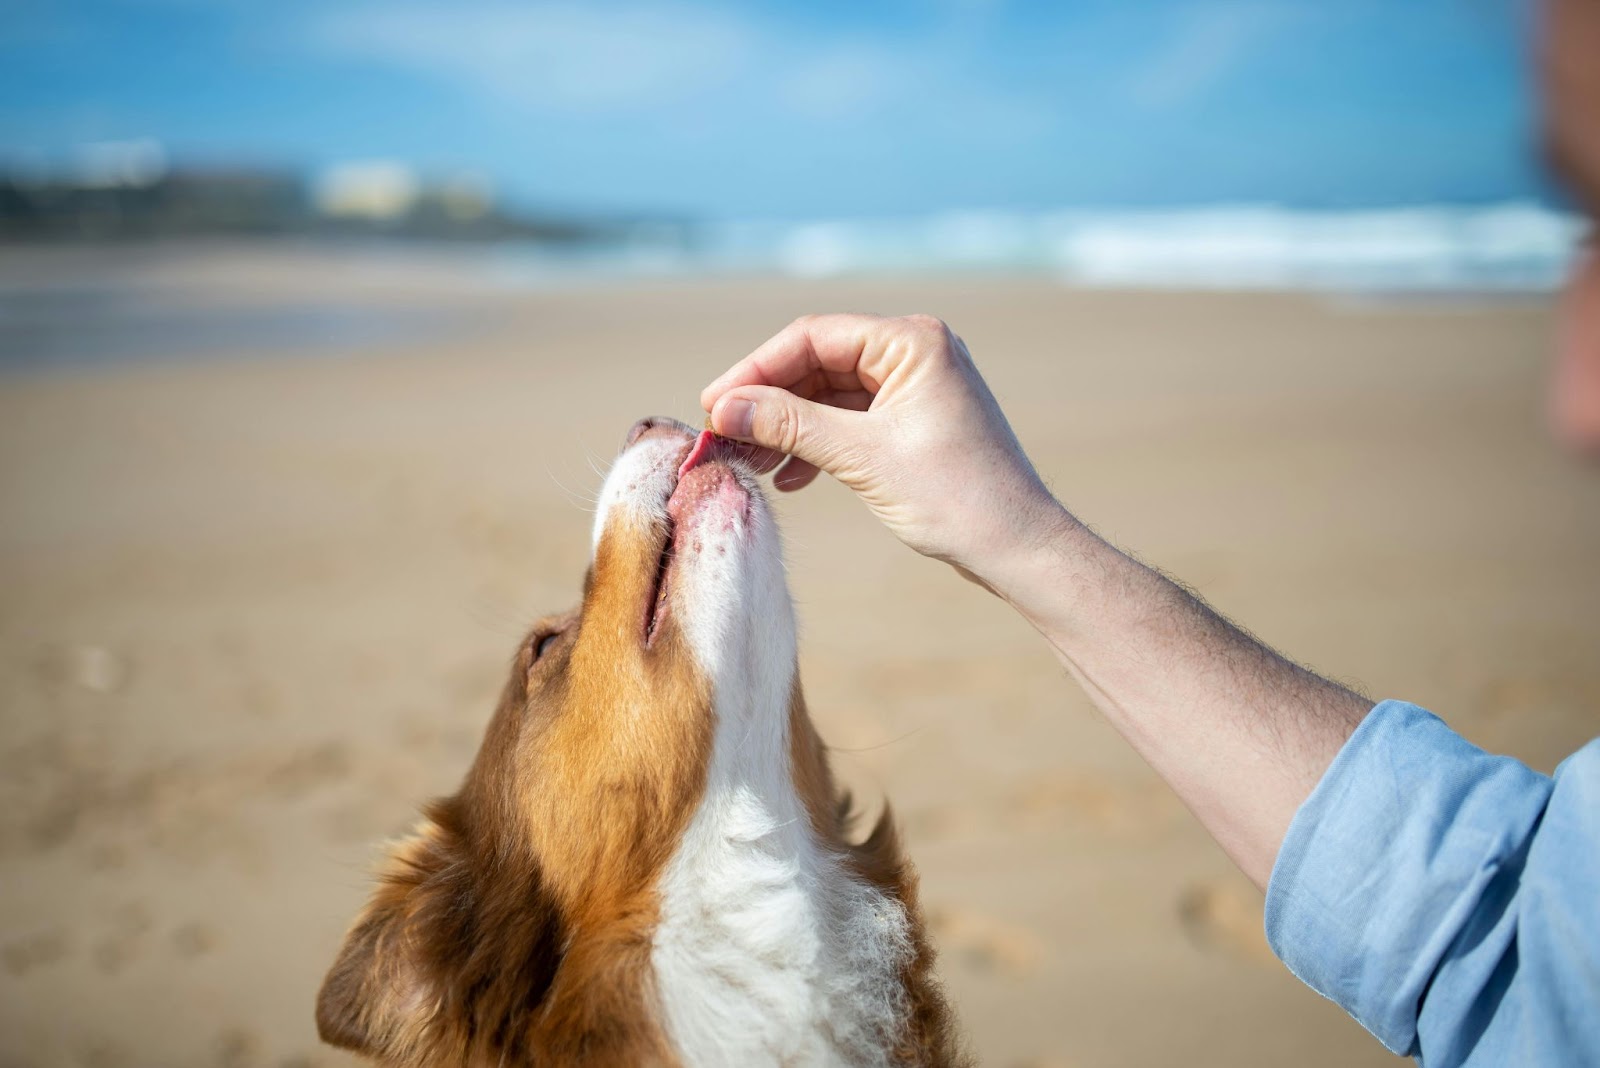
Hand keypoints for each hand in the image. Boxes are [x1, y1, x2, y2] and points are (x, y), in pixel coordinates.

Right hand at [700, 313, 1065, 584]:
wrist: (1016, 545)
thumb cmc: (954, 496)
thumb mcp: (862, 457)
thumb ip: (790, 425)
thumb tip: (724, 409)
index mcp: (912, 341)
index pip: (812, 337)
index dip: (756, 370)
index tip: (713, 405)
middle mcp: (915, 351)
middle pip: (817, 363)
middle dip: (768, 402)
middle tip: (723, 437)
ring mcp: (915, 386)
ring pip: (829, 395)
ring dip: (788, 427)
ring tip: (752, 462)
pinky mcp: (912, 420)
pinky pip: (850, 420)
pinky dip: (817, 444)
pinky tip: (791, 478)